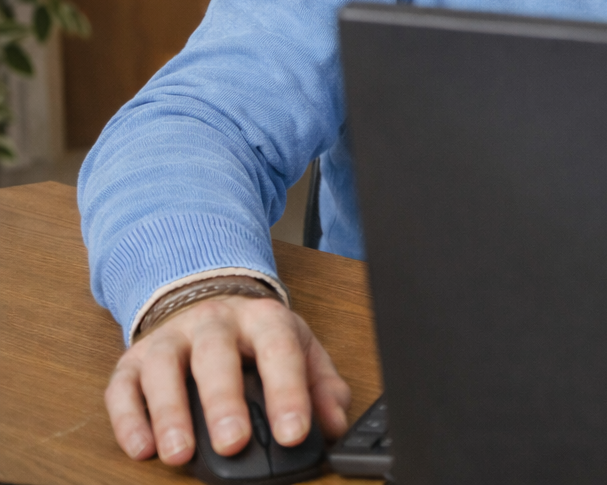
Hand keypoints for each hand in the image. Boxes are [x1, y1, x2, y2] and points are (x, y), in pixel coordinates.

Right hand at [105, 294, 351, 463]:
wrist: (209, 300)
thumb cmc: (258, 337)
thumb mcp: (300, 350)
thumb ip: (322, 387)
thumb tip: (335, 426)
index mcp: (262, 319)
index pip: (278, 351)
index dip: (288, 393)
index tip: (294, 433)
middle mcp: (213, 322)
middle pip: (216, 356)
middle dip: (224, 402)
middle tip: (233, 443)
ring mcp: (170, 338)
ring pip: (164, 369)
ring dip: (170, 413)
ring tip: (179, 455)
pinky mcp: (133, 360)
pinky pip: (122, 388)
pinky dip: (128, 420)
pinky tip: (142, 448)